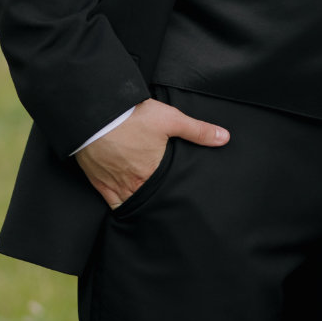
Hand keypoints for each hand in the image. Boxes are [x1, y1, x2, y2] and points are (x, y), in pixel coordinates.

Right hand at [75, 97, 228, 208]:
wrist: (96, 113)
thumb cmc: (133, 116)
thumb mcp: (171, 119)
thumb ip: (198, 131)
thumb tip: (224, 138)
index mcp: (153, 173)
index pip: (168, 192)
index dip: (175, 195)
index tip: (180, 197)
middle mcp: (134, 184)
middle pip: (150, 200)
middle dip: (159, 202)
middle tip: (168, 206)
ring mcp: (115, 186)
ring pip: (132, 204)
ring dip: (141, 204)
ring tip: (151, 206)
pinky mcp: (99, 183)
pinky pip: (112, 204)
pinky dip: (120, 207)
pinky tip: (127, 207)